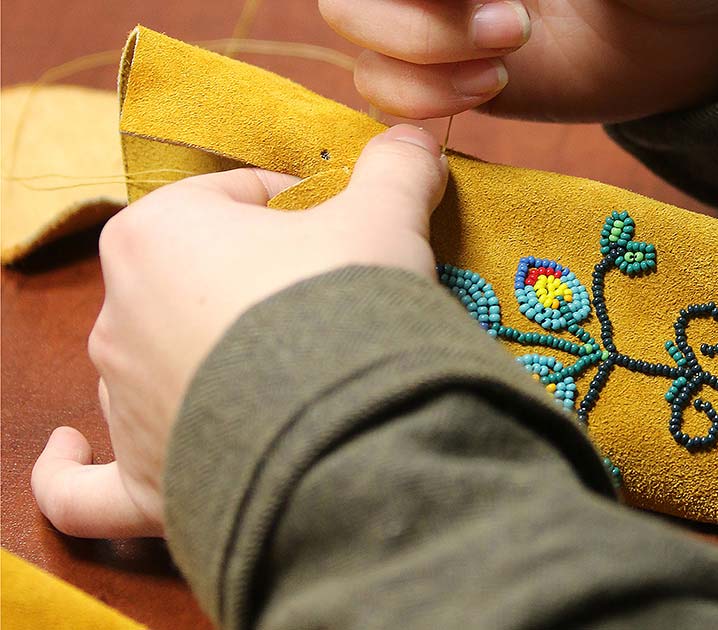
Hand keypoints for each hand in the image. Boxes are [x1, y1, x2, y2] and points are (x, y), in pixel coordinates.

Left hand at [31, 125, 447, 537]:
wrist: (349, 425)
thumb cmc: (345, 303)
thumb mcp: (383, 217)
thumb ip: (394, 169)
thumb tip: (415, 138)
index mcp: (157, 233)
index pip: (232, 198)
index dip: (297, 207)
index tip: (343, 230)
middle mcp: (120, 315)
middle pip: (194, 280)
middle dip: (254, 283)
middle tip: (327, 300)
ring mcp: (126, 402)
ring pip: (156, 365)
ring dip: (200, 358)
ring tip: (275, 371)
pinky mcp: (144, 481)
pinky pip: (83, 488)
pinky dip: (70, 470)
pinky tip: (66, 449)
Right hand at [319, 0, 717, 121]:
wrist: (685, 36)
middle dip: (415, 19)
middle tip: (512, 28)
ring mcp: (431, 16)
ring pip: (354, 29)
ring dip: (419, 56)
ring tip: (505, 64)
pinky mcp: (443, 76)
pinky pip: (382, 89)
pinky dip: (418, 100)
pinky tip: (490, 89)